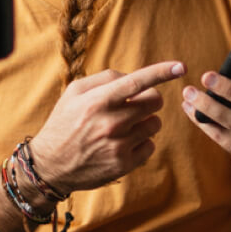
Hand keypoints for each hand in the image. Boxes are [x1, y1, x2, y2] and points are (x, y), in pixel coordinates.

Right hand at [28, 61, 185, 192]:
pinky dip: (142, 142)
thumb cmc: (64, 123)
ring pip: (155, 124)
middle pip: (154, 102)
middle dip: (148, 100)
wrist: (50, 164)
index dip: (161, 72)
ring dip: (145, 122)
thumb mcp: (74, 93)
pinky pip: (150, 146)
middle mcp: (111, 123)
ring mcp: (119, 145)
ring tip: (124, 126)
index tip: (181, 66)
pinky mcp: (124, 164)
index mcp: (98, 101)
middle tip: (133, 105)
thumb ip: (105, 79)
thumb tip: (134, 77)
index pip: (136, 82)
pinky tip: (123, 143)